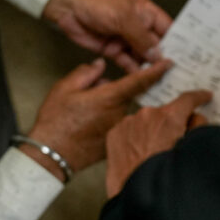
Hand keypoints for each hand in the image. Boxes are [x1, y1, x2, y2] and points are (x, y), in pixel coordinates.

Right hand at [20, 58, 172, 179]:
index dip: (156, 70)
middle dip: (112, 92)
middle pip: (126, 95)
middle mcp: (120, 114)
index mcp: (110, 97)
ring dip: (109, 108)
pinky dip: (106, 123)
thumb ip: (87, 73)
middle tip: (87, 98)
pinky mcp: (114, 144)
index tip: (169, 64)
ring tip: (82, 116)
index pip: (140, 80)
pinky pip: (115, 126)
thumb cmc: (56, 121)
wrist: (51, 156)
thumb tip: (100, 66)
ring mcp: (118, 131)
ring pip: (120, 111)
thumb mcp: (65, 88)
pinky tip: (86, 129)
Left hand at [43, 0, 172, 71]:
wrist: (68, 6)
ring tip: (163, 83)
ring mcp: (127, 40)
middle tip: (178, 76)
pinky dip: (135, 73)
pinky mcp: (114, 50)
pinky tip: (143, 82)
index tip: (189, 59)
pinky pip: (128, 64)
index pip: (169, 30)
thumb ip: (142, 38)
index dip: (179, 43)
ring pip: (144, 58)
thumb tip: (157, 55)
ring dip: (151, 69)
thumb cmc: (97, 1)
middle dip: (166, 60)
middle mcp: (140, 27)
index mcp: (147, 13)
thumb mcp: (124, 17)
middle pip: (158, 46)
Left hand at [105, 90, 212, 196]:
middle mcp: (147, 115)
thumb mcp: (191, 151)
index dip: (199, 97)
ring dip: (152, 131)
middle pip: (166, 113)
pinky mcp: (114, 135)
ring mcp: (128, 123)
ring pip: (146, 121)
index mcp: (169, 117)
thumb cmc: (164, 178)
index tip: (204, 97)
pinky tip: (139, 156)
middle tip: (174, 143)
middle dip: (172, 124)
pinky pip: (129, 130)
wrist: (136, 196)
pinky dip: (135, 138)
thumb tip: (195, 119)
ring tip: (153, 154)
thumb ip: (197, 128)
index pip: (188, 99)